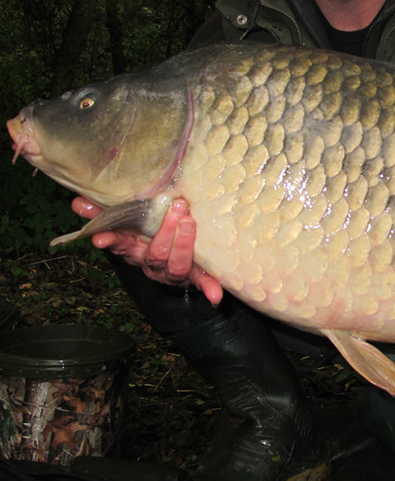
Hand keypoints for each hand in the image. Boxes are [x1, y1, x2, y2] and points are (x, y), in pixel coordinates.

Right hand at [71, 197, 223, 303]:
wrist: (171, 260)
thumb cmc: (148, 233)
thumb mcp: (127, 221)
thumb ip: (103, 212)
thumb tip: (76, 202)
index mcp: (134, 249)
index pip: (120, 244)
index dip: (111, 240)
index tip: (100, 238)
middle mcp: (152, 262)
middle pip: (155, 253)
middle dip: (165, 232)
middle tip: (176, 207)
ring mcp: (172, 271)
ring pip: (176, 264)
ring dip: (183, 244)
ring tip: (190, 221)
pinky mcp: (193, 275)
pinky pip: (201, 281)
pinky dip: (208, 287)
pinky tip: (215, 295)